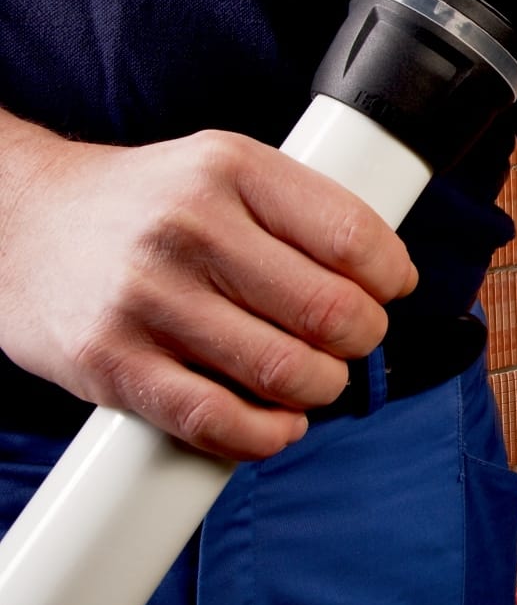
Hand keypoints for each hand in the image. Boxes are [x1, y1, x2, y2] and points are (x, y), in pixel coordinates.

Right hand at [0, 121, 416, 460]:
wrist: (18, 221)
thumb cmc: (144, 204)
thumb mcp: (224, 169)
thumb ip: (300, 212)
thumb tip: (387, 276)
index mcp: (232, 170)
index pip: (354, 237)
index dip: (391, 277)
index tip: (389, 290)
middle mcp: (190, 228)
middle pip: (332, 312)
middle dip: (362, 339)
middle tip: (351, 340)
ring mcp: (147, 298)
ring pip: (286, 372)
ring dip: (321, 389)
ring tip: (312, 378)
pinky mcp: (111, 363)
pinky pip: (217, 421)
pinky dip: (267, 435)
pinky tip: (277, 422)